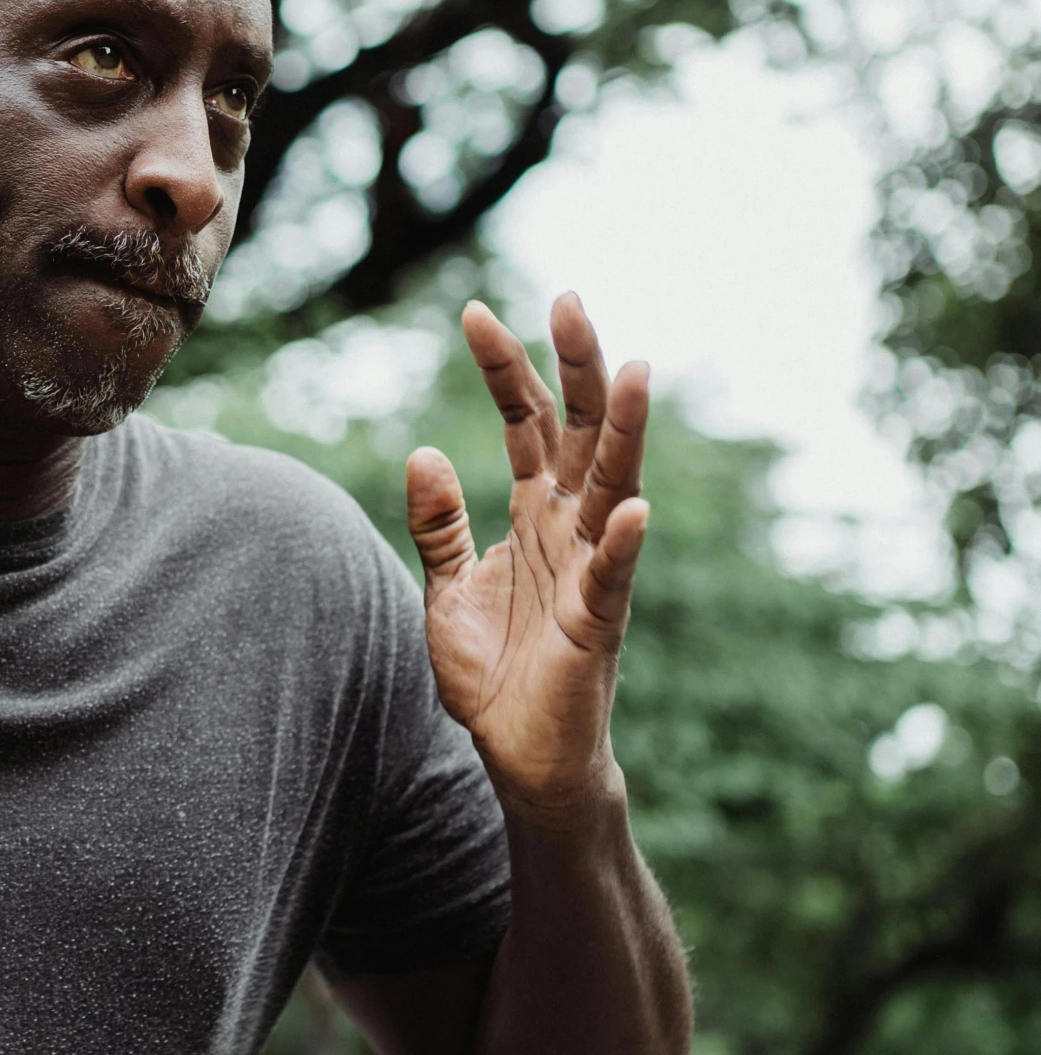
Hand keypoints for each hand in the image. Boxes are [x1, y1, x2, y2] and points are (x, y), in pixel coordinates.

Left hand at [406, 296, 649, 820]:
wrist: (520, 757)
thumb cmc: (493, 674)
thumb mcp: (446, 589)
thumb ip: (438, 524)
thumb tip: (422, 452)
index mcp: (534, 515)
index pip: (525, 425)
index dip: (504, 370)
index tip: (473, 313)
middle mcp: (571, 530)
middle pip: (579, 432)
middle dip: (574, 367)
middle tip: (569, 297)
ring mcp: (592, 572)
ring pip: (613, 487)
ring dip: (624, 431)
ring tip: (631, 369)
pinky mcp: (596, 625)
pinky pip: (614, 578)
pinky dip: (625, 543)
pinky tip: (632, 508)